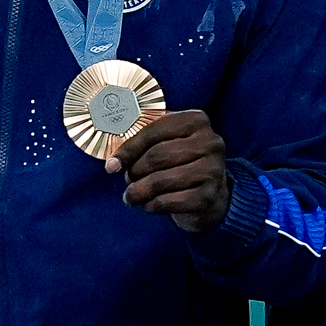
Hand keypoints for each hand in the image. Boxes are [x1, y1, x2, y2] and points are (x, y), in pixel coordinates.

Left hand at [110, 108, 231, 230]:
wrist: (210, 192)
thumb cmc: (181, 163)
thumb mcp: (168, 143)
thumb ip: (143, 142)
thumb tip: (113, 162)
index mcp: (196, 120)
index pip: (154, 131)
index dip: (129, 149)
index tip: (112, 164)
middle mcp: (210, 142)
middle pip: (157, 156)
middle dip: (135, 171)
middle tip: (128, 180)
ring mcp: (213, 170)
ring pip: (160, 181)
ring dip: (138, 191)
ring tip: (131, 196)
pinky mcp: (209, 196)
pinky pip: (168, 201)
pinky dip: (152, 205)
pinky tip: (148, 204)